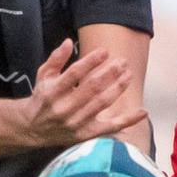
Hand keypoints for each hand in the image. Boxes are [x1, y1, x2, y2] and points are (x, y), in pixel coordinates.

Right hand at [23, 40, 147, 148]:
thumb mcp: (43, 76)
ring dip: (118, 88)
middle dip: (109, 73)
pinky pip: (110, 128)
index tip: (104, 51)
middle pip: (92, 88)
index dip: (91, 61)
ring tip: (128, 74)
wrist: (33, 129)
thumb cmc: (42, 98)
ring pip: (102, 103)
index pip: (74, 73)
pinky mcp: (85, 134)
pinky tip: (143, 111)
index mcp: (52, 91)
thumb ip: (56, 59)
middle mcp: (64, 108)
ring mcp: (76, 122)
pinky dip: (128, 120)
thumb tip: (68, 42)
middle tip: (122, 61)